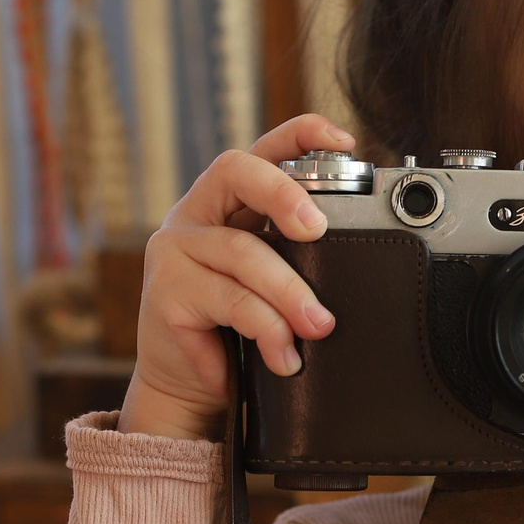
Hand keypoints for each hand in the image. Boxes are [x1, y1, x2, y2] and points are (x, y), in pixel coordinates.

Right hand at [119, 115, 346, 440]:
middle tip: (318, 231)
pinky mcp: (165, 295)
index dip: (299, 135)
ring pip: (243, 252)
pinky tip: (281, 358)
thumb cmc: (235, 330)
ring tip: (318, 327)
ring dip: (290, 293)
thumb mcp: (267, 283)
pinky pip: (230, 303)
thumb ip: (293, 259)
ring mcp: (174, 252)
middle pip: (237, 173)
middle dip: (284, 194)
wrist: (186, 388)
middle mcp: (194, 215)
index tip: (344, 143)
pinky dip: (265, 332)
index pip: (259, 150)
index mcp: (225, 202)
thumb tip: (358, 256)